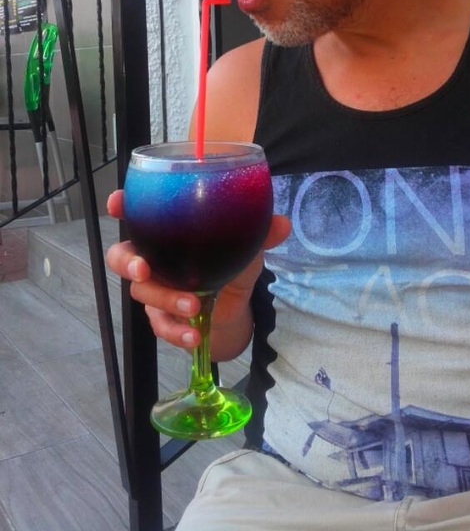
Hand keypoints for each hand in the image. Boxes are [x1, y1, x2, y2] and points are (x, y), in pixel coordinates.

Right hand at [105, 190, 289, 349]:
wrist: (234, 309)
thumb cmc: (231, 265)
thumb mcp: (248, 248)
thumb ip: (260, 234)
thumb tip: (282, 224)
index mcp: (168, 232)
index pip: (137, 213)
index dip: (121, 206)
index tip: (117, 203)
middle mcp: (154, 257)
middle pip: (121, 256)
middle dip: (126, 262)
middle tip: (143, 269)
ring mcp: (155, 289)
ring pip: (142, 294)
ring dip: (165, 300)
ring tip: (193, 305)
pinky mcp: (163, 317)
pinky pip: (160, 326)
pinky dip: (177, 331)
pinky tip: (194, 336)